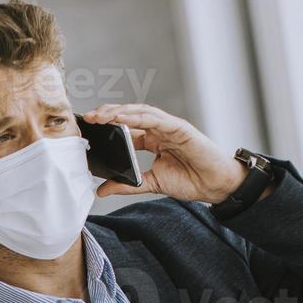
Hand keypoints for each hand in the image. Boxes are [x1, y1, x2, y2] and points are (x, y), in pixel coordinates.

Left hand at [82, 103, 244, 202]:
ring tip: (100, 116)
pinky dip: (137, 116)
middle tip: (87, 119)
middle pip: (129, 116)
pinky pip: (155, 118)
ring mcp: (169, 126)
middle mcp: (159, 130)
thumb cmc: (190, 181)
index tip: (86, 130)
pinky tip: (121, 117)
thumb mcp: (151, 184)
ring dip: (118, 112)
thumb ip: (128, 185)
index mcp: (152, 140)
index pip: (125, 129)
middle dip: (107, 115)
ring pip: (139, 112)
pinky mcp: (180, 127)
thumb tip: (100, 190)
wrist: (216, 186)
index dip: (106, 127)